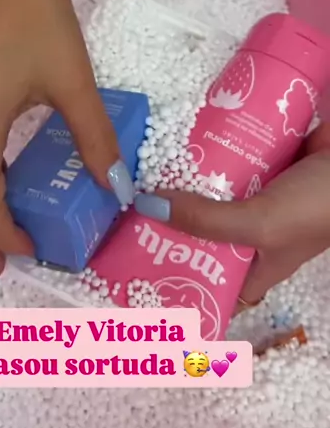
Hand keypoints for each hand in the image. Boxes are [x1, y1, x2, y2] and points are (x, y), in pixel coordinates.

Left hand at [135, 124, 329, 310]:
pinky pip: (223, 158)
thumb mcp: (261, 224)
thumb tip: (146, 207)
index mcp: (255, 265)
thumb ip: (207, 221)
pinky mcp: (259, 159)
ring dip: (180, 181)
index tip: (131, 275)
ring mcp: (255, 194)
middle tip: (118, 210)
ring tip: (134, 172)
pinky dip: (204, 151)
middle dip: (166, 223)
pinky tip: (171, 141)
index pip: (210, 287)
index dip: (177, 286)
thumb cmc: (320, 206)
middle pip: (199, 233)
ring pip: (208, 192)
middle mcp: (252, 232)